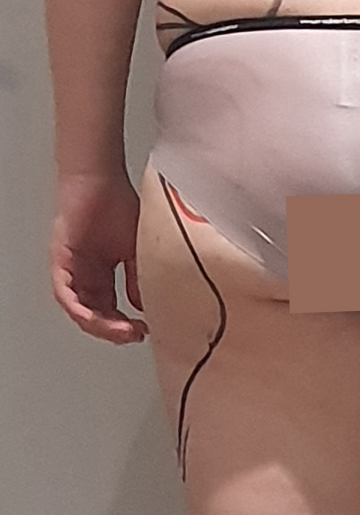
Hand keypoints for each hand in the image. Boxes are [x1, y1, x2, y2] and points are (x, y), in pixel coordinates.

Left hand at [50, 169, 147, 343]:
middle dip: (113, 331)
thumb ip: (138, 278)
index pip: (110, 311)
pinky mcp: (60, 261)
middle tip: (132, 335)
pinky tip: (91, 316)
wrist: (101, 179)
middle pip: (94, 315)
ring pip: (78, 309)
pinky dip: (76, 307)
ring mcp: (71, 270)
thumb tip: (143, 306)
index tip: (143, 330)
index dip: (125, 325)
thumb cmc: (117, 204)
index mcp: (102, 275)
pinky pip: (64, 292)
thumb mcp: (136, 249)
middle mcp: (84, 276)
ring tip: (118, 331)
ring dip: (97, 324)